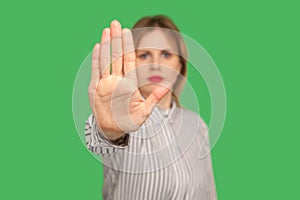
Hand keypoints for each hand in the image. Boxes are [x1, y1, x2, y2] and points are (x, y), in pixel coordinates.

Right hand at [88, 20, 168, 139]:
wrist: (114, 130)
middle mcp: (118, 79)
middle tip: (115, 23)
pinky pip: (96, 71)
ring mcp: (106, 83)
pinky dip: (96, 59)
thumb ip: (155, 98)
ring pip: (106, 60)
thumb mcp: (144, 112)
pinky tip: (98, 46)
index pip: (129, 59)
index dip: (128, 45)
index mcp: (130, 83)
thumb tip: (168, 86)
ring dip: (106, 45)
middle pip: (117, 55)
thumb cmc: (130, 121)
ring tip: (106, 30)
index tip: (128, 31)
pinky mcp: (96, 89)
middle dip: (116, 39)